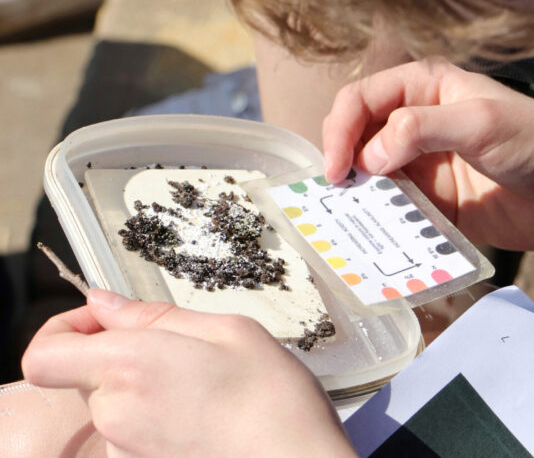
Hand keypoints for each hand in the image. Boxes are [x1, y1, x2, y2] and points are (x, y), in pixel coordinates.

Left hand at [22, 290, 355, 457]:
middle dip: (124, 350)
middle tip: (180, 344)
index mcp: (131, 366)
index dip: (65, 328)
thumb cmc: (273, 398)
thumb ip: (156, 315)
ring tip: (202, 380)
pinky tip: (202, 408)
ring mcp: (128, 447)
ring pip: (115, 399)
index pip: (45, 355)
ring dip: (146, 382)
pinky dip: (158, 410)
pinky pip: (133, 427)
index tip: (103, 318)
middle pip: (87, 373)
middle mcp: (117, 413)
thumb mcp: (228, 330)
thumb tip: (104, 304)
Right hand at [323, 58, 533, 251]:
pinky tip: (371, 232)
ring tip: (346, 216)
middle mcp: (415, 122)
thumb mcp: (481, 122)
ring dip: (356, 193)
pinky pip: (392, 208)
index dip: (340, 128)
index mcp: (424, 87)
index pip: (362, 98)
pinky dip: (377, 219)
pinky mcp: (430, 201)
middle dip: (341, 160)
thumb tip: (367, 158)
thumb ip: (420, 130)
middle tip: (337, 192)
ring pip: (369, 175)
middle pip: (356, 135)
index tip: (337, 167)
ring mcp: (421, 163)